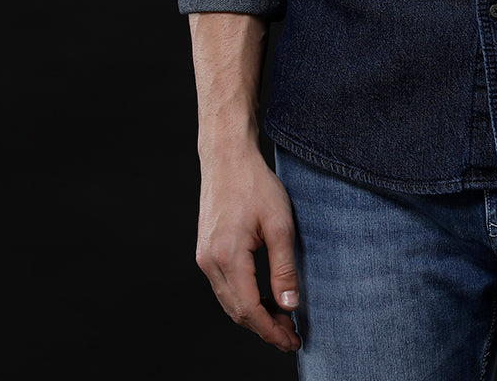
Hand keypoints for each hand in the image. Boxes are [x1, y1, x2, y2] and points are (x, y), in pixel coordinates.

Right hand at [195, 145, 301, 352]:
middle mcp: (209, 262)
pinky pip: (224, 286)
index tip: (292, 340)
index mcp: (227, 256)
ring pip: (229, 301)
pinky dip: (243, 298)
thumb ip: (284, 268)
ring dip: (254, 315)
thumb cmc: (255, 184)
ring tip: (281, 319)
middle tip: (291, 335)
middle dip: (264, 328)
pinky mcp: (205, 250)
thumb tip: (289, 305)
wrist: (227, 156)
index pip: (249, 309)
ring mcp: (204, 257)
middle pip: (237, 311)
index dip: (271, 330)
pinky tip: (263, 297)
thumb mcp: (279, 223)